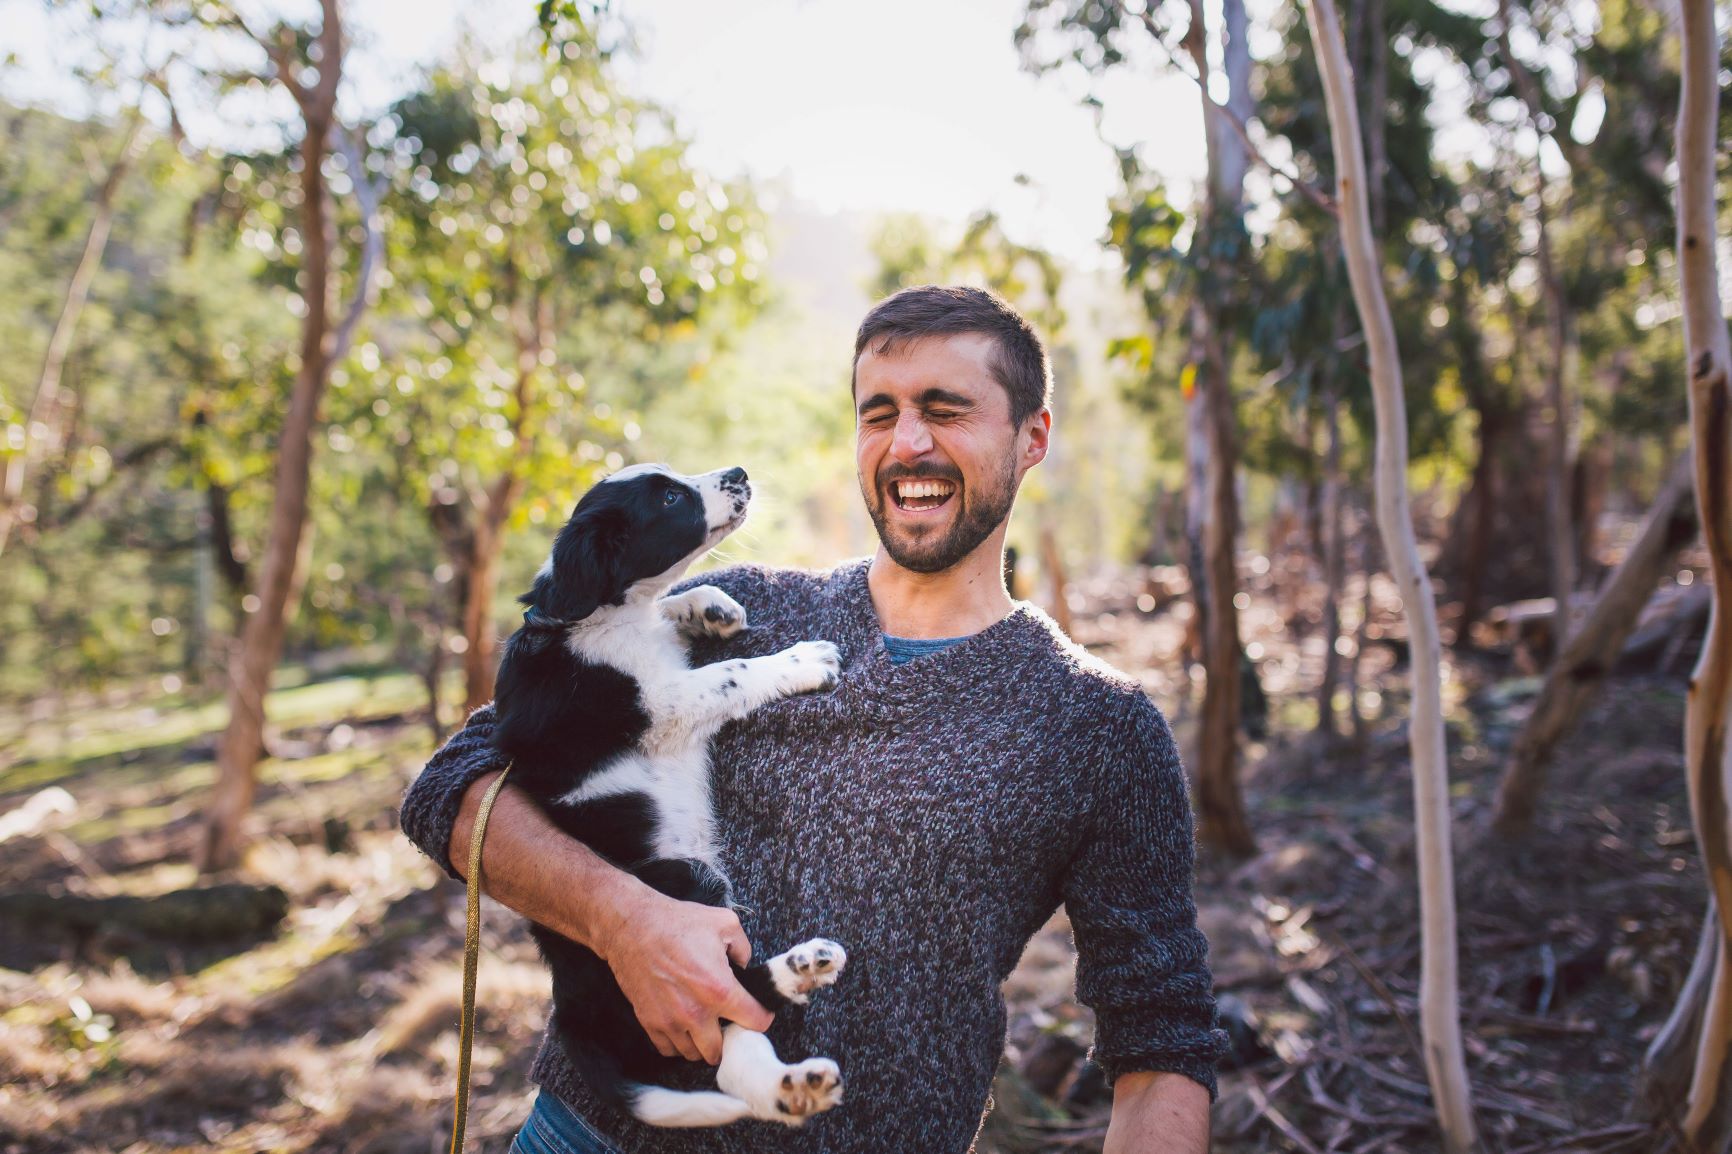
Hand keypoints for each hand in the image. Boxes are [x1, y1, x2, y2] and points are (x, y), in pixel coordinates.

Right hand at [597, 888, 774, 1064]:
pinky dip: (678, 1044)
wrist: (631, 926)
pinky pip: (669, 1050)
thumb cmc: (676, 922)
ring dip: (702, 1043)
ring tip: (704, 1026)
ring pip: (694, 1054)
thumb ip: (744, 949)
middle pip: (721, 1049)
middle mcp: (696, 1013)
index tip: (758, 1012)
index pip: (755, 1022)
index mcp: (720, 989)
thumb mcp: (725, 923)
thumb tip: (744, 968)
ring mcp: (670, 1021)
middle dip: (728, 1037)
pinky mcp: (649, 1022)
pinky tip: (683, 1027)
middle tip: (727, 1022)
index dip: (762, 1017)